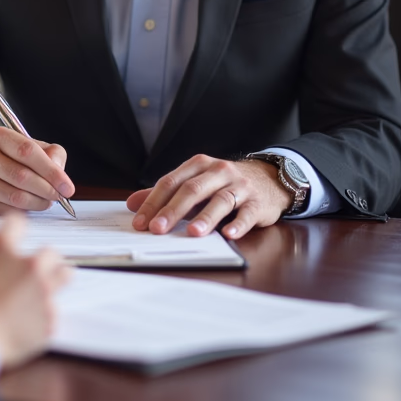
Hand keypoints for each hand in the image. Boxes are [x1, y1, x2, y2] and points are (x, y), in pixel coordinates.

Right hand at [0, 126, 74, 214]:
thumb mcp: (30, 146)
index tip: (67, 187)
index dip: (52, 171)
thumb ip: (52, 154)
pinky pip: (6, 210)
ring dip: (38, 203)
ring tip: (46, 201)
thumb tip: (60, 174)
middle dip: (48, 190)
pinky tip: (28, 205)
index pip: (28, 152)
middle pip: (23, 177)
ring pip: (16, 197)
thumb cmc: (8, 157)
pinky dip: (24, 211)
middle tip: (59, 196)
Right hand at [0, 215, 68, 368]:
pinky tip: (30, 321)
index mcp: (3, 247)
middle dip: (44, 260)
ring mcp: (42, 292)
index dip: (15, 229)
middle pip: (50, 252)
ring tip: (44, 289)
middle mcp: (28, 265)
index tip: (15, 234)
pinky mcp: (49, 318)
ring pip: (65, 275)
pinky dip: (43, 317)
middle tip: (35, 269)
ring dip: (56, 279)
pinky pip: (53, 313)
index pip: (16, 223)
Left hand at [126, 155, 291, 239]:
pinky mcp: (258, 202)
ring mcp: (239, 186)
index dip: (154, 202)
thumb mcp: (194, 183)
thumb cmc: (223, 184)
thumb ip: (165, 194)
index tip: (141, 222)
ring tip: (193, 232)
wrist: (268, 179)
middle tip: (158, 228)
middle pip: (192, 190)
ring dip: (206, 217)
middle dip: (173, 210)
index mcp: (198, 165)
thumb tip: (132, 204)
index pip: (171, 182)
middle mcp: (218, 172)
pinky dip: (239, 224)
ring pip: (220, 200)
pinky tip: (230, 235)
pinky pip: (248, 213)